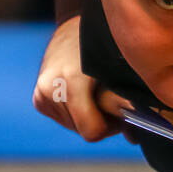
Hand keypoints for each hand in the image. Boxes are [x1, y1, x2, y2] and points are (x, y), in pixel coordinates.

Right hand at [32, 15, 131, 141]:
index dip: (110, 128)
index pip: (91, 131)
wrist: (75, 31)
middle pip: (82, 129)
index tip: (120, 114)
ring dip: (88, 115)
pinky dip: (76, 111)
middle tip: (111, 101)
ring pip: (73, 125)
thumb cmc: (106, 48)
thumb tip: (135, 140)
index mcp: (72, 81)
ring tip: (96, 94)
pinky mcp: (38, 98)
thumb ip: (127, 104)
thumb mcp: (120, 70)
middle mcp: (51, 88)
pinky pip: (63, 119)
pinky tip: (83, 94)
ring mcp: (42, 94)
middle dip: (100, 120)